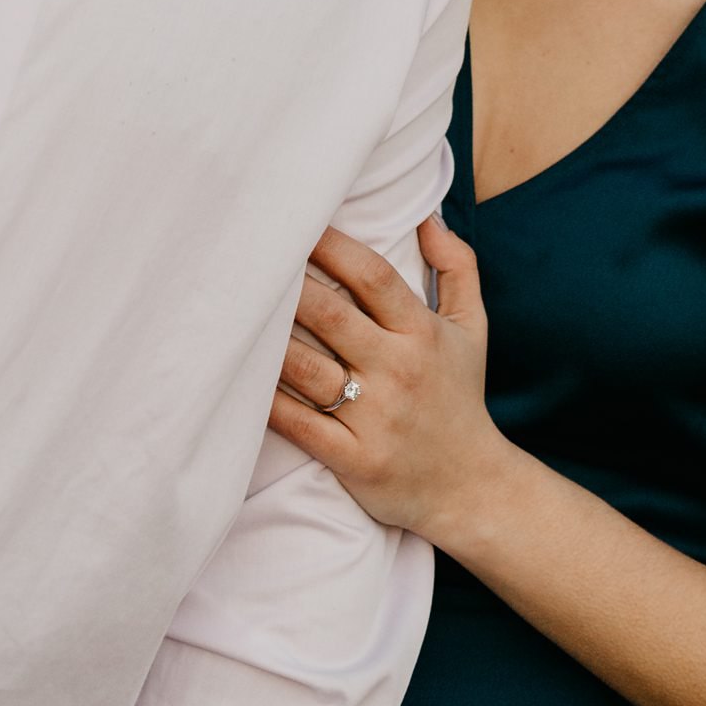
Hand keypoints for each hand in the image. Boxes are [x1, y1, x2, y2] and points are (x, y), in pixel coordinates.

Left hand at [269, 215, 510, 546]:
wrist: (472, 488)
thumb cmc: (461, 397)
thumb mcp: (473, 328)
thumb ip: (457, 267)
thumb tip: (427, 217)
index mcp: (423, 333)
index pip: (373, 276)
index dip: (332, 246)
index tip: (297, 225)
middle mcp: (399, 370)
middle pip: (330, 315)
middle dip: (288, 285)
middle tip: (249, 258)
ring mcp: (376, 417)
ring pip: (306, 368)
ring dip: (268, 340)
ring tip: (232, 311)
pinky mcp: (354, 460)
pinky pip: (299, 424)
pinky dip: (267, 402)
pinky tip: (238, 378)